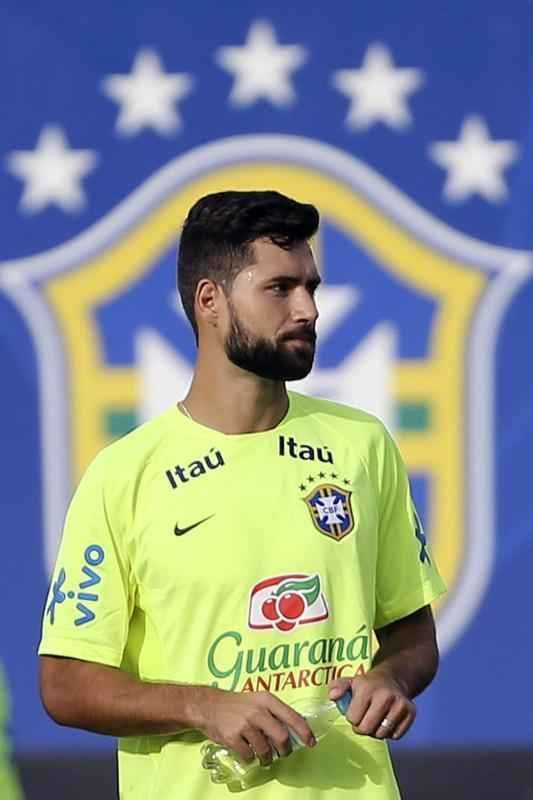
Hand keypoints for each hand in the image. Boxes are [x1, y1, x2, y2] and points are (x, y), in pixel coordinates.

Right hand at [192, 687, 315, 763]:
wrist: (209, 705)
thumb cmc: (238, 705)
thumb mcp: (258, 701)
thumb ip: (275, 713)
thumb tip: (296, 731)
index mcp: (267, 700)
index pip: (292, 717)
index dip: (304, 732)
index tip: (311, 742)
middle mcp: (258, 711)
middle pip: (282, 737)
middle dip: (286, 750)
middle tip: (283, 753)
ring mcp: (244, 724)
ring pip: (265, 750)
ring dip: (267, 757)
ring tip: (264, 756)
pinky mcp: (232, 737)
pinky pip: (249, 756)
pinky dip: (250, 758)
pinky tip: (247, 752)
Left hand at [328, 671, 415, 740]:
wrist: (393, 679)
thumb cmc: (367, 685)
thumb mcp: (350, 682)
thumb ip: (337, 687)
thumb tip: (333, 696)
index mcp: (367, 688)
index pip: (353, 718)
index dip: (352, 718)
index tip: (355, 711)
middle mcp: (385, 696)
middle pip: (367, 729)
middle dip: (362, 728)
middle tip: (364, 719)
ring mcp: (400, 704)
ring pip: (382, 734)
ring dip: (376, 732)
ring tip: (375, 720)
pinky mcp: (411, 713)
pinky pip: (396, 736)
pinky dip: (390, 733)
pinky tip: (387, 721)